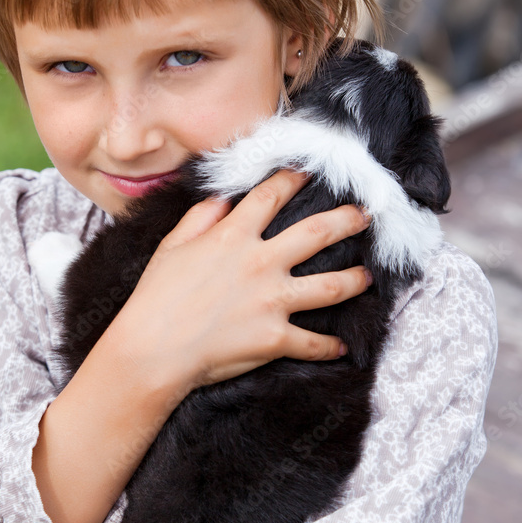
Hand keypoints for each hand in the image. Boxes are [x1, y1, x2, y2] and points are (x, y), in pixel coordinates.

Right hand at [110, 168, 371, 390]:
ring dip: (355, 280)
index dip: (292, 179)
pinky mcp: (276, 338)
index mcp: (233, 236)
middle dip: (346, 220)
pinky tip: (342, 348)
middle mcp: (261, 263)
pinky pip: (313, 343)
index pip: (271, 197)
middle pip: (317, 234)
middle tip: (365, 215)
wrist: (152, 350)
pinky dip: (329, 347)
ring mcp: (272, 301)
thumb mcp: (171, 247)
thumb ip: (199, 218)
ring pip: (330, 286)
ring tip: (368, 276)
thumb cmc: (156, 298)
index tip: (308, 172)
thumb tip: (221, 200)